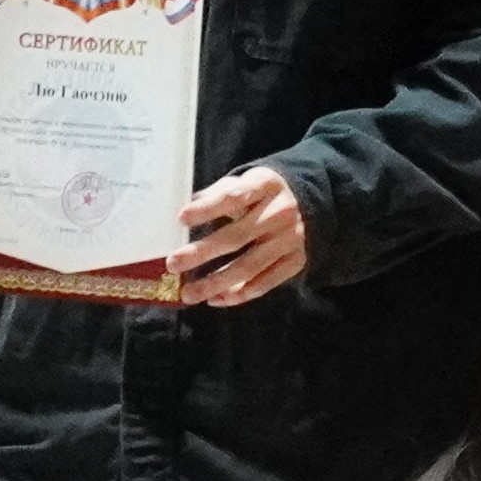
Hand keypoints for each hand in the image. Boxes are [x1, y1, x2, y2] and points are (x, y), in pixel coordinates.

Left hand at [172, 166, 307, 306]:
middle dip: (202, 252)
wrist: (307, 204)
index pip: (233, 197)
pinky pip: (265, 283)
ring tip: (188, 293)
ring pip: (250, 266)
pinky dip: (239, 294)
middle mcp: (281, 213)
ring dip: (216, 282)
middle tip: (173, 264)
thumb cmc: (260, 194)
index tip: (180, 219)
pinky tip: (216, 299)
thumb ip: (218, 193)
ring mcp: (290, 240)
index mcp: (265, 186)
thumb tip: (187, 208)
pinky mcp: (295, 261)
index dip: (208, 208)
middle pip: (237, 237)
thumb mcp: (244, 182)